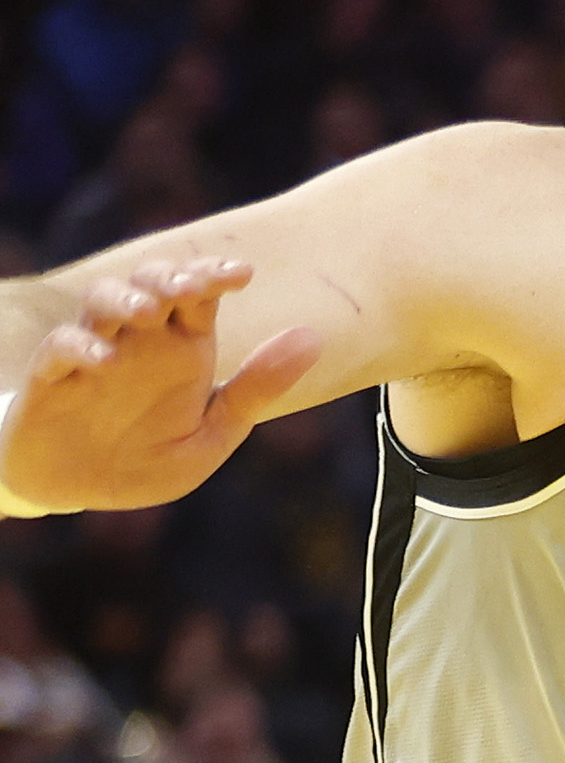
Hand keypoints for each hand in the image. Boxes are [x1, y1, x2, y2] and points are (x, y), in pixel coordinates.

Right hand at [7, 259, 320, 513]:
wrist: (83, 490)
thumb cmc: (149, 459)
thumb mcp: (214, 433)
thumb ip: (256, 389)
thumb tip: (312, 338)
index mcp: (182, 349)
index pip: (199, 294)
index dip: (215, 275)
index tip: (242, 273)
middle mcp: (139, 341)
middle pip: (150, 284)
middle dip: (168, 277)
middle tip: (190, 287)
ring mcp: (94, 352)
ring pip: (102, 300)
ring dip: (124, 298)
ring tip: (149, 312)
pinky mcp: (54, 377)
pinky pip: (61, 347)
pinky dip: (82, 346)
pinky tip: (104, 359)